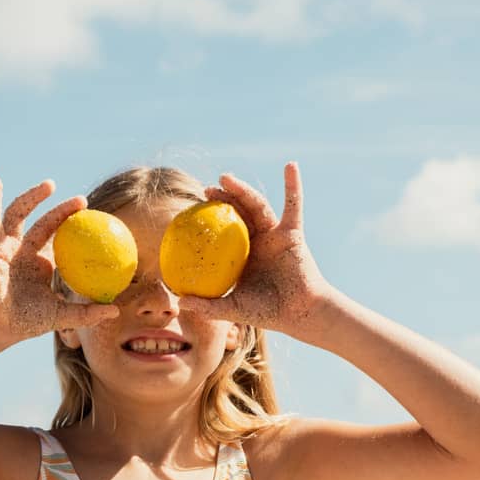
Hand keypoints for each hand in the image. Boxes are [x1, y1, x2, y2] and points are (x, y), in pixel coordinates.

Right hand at [0, 176, 120, 344]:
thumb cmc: (24, 322)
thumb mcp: (60, 316)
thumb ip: (86, 314)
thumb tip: (116, 310)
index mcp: (42, 264)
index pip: (62, 241)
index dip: (77, 229)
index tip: (97, 220)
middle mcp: (25, 251)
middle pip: (46, 223)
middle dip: (63, 210)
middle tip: (82, 200)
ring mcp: (8, 246)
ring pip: (21, 214)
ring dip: (33, 197)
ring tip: (50, 184)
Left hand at [178, 162, 339, 340]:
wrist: (300, 312)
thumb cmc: (268, 311)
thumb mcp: (234, 308)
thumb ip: (209, 306)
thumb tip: (179, 301)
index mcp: (242, 255)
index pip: (222, 232)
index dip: (208, 221)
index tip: (190, 212)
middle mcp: (257, 241)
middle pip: (238, 213)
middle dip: (222, 198)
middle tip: (207, 189)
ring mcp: (275, 234)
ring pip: (257, 206)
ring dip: (242, 189)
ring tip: (225, 177)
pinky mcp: (292, 232)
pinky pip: (293, 205)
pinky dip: (293, 185)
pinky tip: (290, 166)